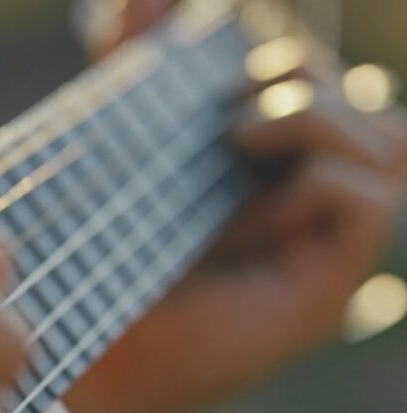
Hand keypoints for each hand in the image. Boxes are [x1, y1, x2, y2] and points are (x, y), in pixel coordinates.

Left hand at [66, 0, 406, 412]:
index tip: (213, 37)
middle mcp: (299, 198)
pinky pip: (363, 192)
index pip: (313, 75)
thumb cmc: (98, 237)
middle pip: (355, 95)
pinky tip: (242, 198)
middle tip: (227, 97)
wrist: (79, 331)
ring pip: (381, 136)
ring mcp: (315, 242)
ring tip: (235, 135)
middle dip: (298, 67)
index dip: (277, 44)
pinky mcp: (320, 285)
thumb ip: (135, 62)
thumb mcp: (121, 131)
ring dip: (309, 112)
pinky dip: (310, 173)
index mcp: (261, 162)